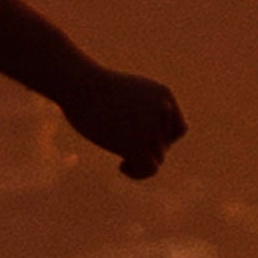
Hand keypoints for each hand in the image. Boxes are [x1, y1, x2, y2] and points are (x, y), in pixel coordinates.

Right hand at [43, 61, 191, 181]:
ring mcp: (151, 126)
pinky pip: (150, 169)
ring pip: (157, 158)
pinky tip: (121, 166)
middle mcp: (163, 111)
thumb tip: (151, 139)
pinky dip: (139, 173)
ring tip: (118, 152)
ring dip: (139, 160)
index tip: (141, 139)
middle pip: (165, 145)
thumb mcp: (128, 93)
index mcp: (164, 95)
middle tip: (121, 143)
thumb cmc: (95, 89)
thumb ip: (146, 112)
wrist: (80, 85)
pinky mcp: (136, 143)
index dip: (162, 140)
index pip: (178, 130)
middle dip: (146, 148)